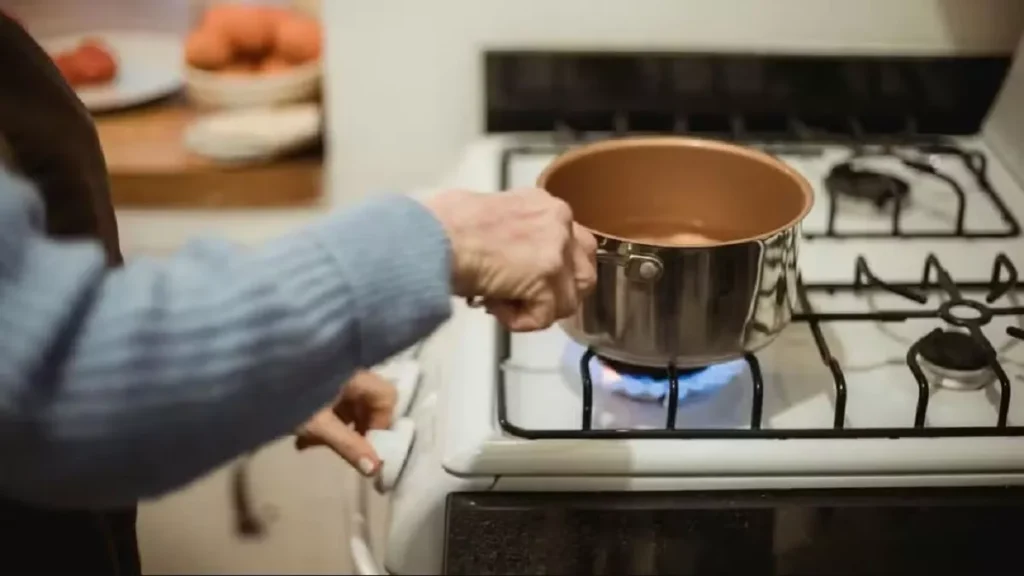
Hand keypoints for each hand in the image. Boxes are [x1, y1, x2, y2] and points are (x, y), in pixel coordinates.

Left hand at [295, 370, 396, 476]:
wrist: (245, 374)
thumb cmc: (289, 395)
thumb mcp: (318, 424)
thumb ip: (348, 445)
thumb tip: (375, 470)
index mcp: (356, 374)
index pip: (386, 396)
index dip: (381, 422)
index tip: (365, 444)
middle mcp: (348, 370)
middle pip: (367, 402)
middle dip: (356, 429)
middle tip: (339, 450)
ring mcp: (330, 373)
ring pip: (346, 404)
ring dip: (336, 427)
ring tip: (310, 445)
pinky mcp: (312, 380)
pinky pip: (329, 401)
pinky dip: (322, 419)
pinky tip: (302, 438)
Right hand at [423, 187, 597, 331]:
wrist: (433, 237)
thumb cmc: (443, 223)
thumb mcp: (489, 212)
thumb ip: (514, 230)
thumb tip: (509, 253)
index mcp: (546, 205)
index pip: (572, 243)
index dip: (553, 269)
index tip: (523, 278)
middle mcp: (559, 223)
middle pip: (584, 272)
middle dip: (558, 292)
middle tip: (525, 298)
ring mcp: (556, 252)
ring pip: (568, 300)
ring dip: (536, 309)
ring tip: (502, 303)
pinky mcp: (546, 279)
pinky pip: (545, 317)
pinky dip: (519, 322)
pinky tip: (494, 308)